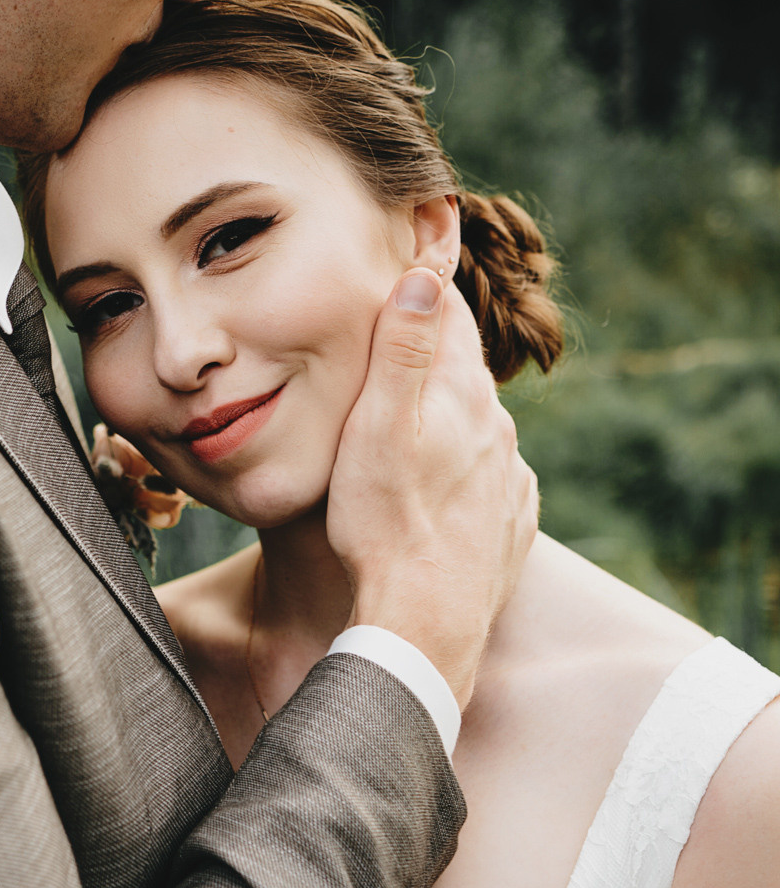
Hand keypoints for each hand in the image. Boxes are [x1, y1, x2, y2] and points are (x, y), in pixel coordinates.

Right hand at [327, 269, 537, 707]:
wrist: (425, 626)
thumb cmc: (385, 527)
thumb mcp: (377, 427)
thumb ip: (403, 349)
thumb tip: (425, 273)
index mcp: (461, 397)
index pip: (447, 319)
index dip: (424, 290)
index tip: (410, 261)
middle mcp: (497, 431)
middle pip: (464, 375)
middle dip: (434, 359)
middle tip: (394, 348)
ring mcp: (509, 480)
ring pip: (478, 432)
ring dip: (448, 423)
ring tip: (409, 431)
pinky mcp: (510, 525)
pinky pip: (490, 483)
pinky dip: (465, 475)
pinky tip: (439, 491)